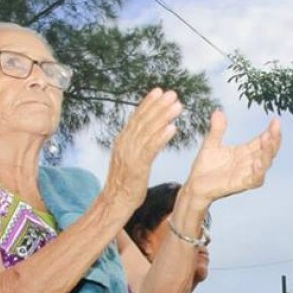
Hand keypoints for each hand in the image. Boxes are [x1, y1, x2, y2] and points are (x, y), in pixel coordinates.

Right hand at [102, 88, 183, 209]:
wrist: (115, 202)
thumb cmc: (125, 182)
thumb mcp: (129, 158)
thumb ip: (136, 144)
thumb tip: (145, 132)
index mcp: (123, 140)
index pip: (136, 117)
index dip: (148, 103)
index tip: (159, 91)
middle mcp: (125, 143)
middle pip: (144, 120)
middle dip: (159, 106)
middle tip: (173, 94)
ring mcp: (130, 154)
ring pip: (149, 131)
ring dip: (164, 117)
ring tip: (177, 106)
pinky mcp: (137, 166)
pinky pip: (151, 149)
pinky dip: (161, 137)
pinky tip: (173, 129)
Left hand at [183, 111, 281, 202]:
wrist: (194, 186)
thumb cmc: (205, 167)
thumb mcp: (211, 144)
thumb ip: (217, 130)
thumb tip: (218, 111)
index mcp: (245, 152)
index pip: (263, 141)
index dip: (271, 132)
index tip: (275, 120)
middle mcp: (249, 163)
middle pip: (268, 151)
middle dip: (274, 139)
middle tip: (275, 127)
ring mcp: (246, 174)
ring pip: (265, 165)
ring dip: (268, 153)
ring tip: (268, 139)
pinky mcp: (240, 185)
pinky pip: (254, 180)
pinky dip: (258, 172)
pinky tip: (257, 161)